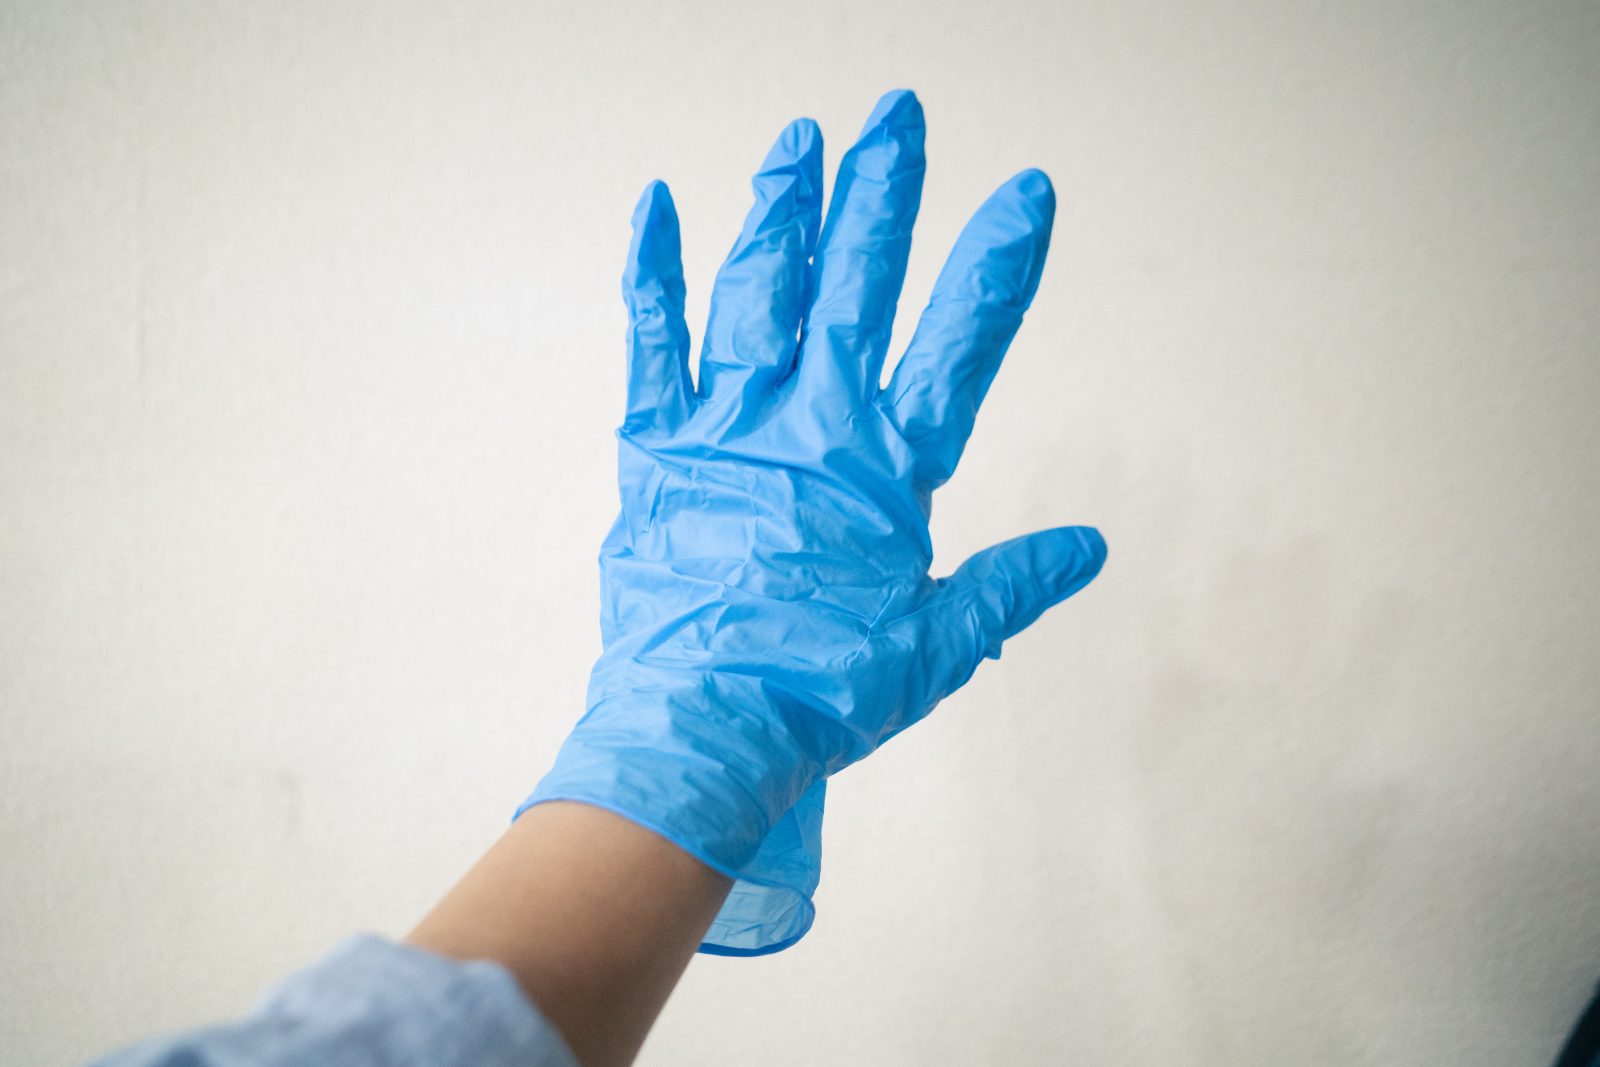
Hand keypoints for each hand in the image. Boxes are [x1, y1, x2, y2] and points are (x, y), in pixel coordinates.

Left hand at [522, 89, 1105, 953]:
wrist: (706, 732)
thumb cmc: (818, 693)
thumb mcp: (938, 646)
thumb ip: (1012, 584)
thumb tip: (1087, 549)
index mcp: (885, 470)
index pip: (959, 346)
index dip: (995, 268)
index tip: (1024, 195)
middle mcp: (811, 427)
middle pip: (855, 288)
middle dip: (881, 198)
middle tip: (897, 119)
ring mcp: (730, 427)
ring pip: (760, 292)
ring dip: (784, 210)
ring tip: (803, 140)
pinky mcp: (659, 445)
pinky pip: (652, 341)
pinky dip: (651, 271)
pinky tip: (654, 203)